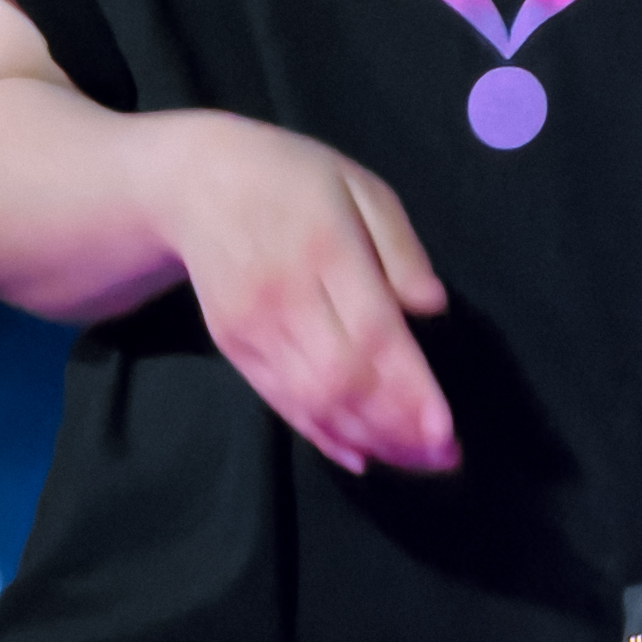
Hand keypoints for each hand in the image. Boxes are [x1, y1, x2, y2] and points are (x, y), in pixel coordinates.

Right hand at [144, 111, 455, 475]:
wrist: (195, 181)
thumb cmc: (295, 179)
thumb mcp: (360, 187)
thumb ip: (400, 246)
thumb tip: (432, 307)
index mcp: (325, 248)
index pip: (373, 333)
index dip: (409, 390)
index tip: (446, 430)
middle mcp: (284, 296)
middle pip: (342, 379)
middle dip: (396, 428)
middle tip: (445, 457)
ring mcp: (252, 328)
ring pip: (311, 400)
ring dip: (368, 439)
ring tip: (416, 462)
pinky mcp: (233, 348)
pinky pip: (280, 402)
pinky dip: (322, 435)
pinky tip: (362, 456)